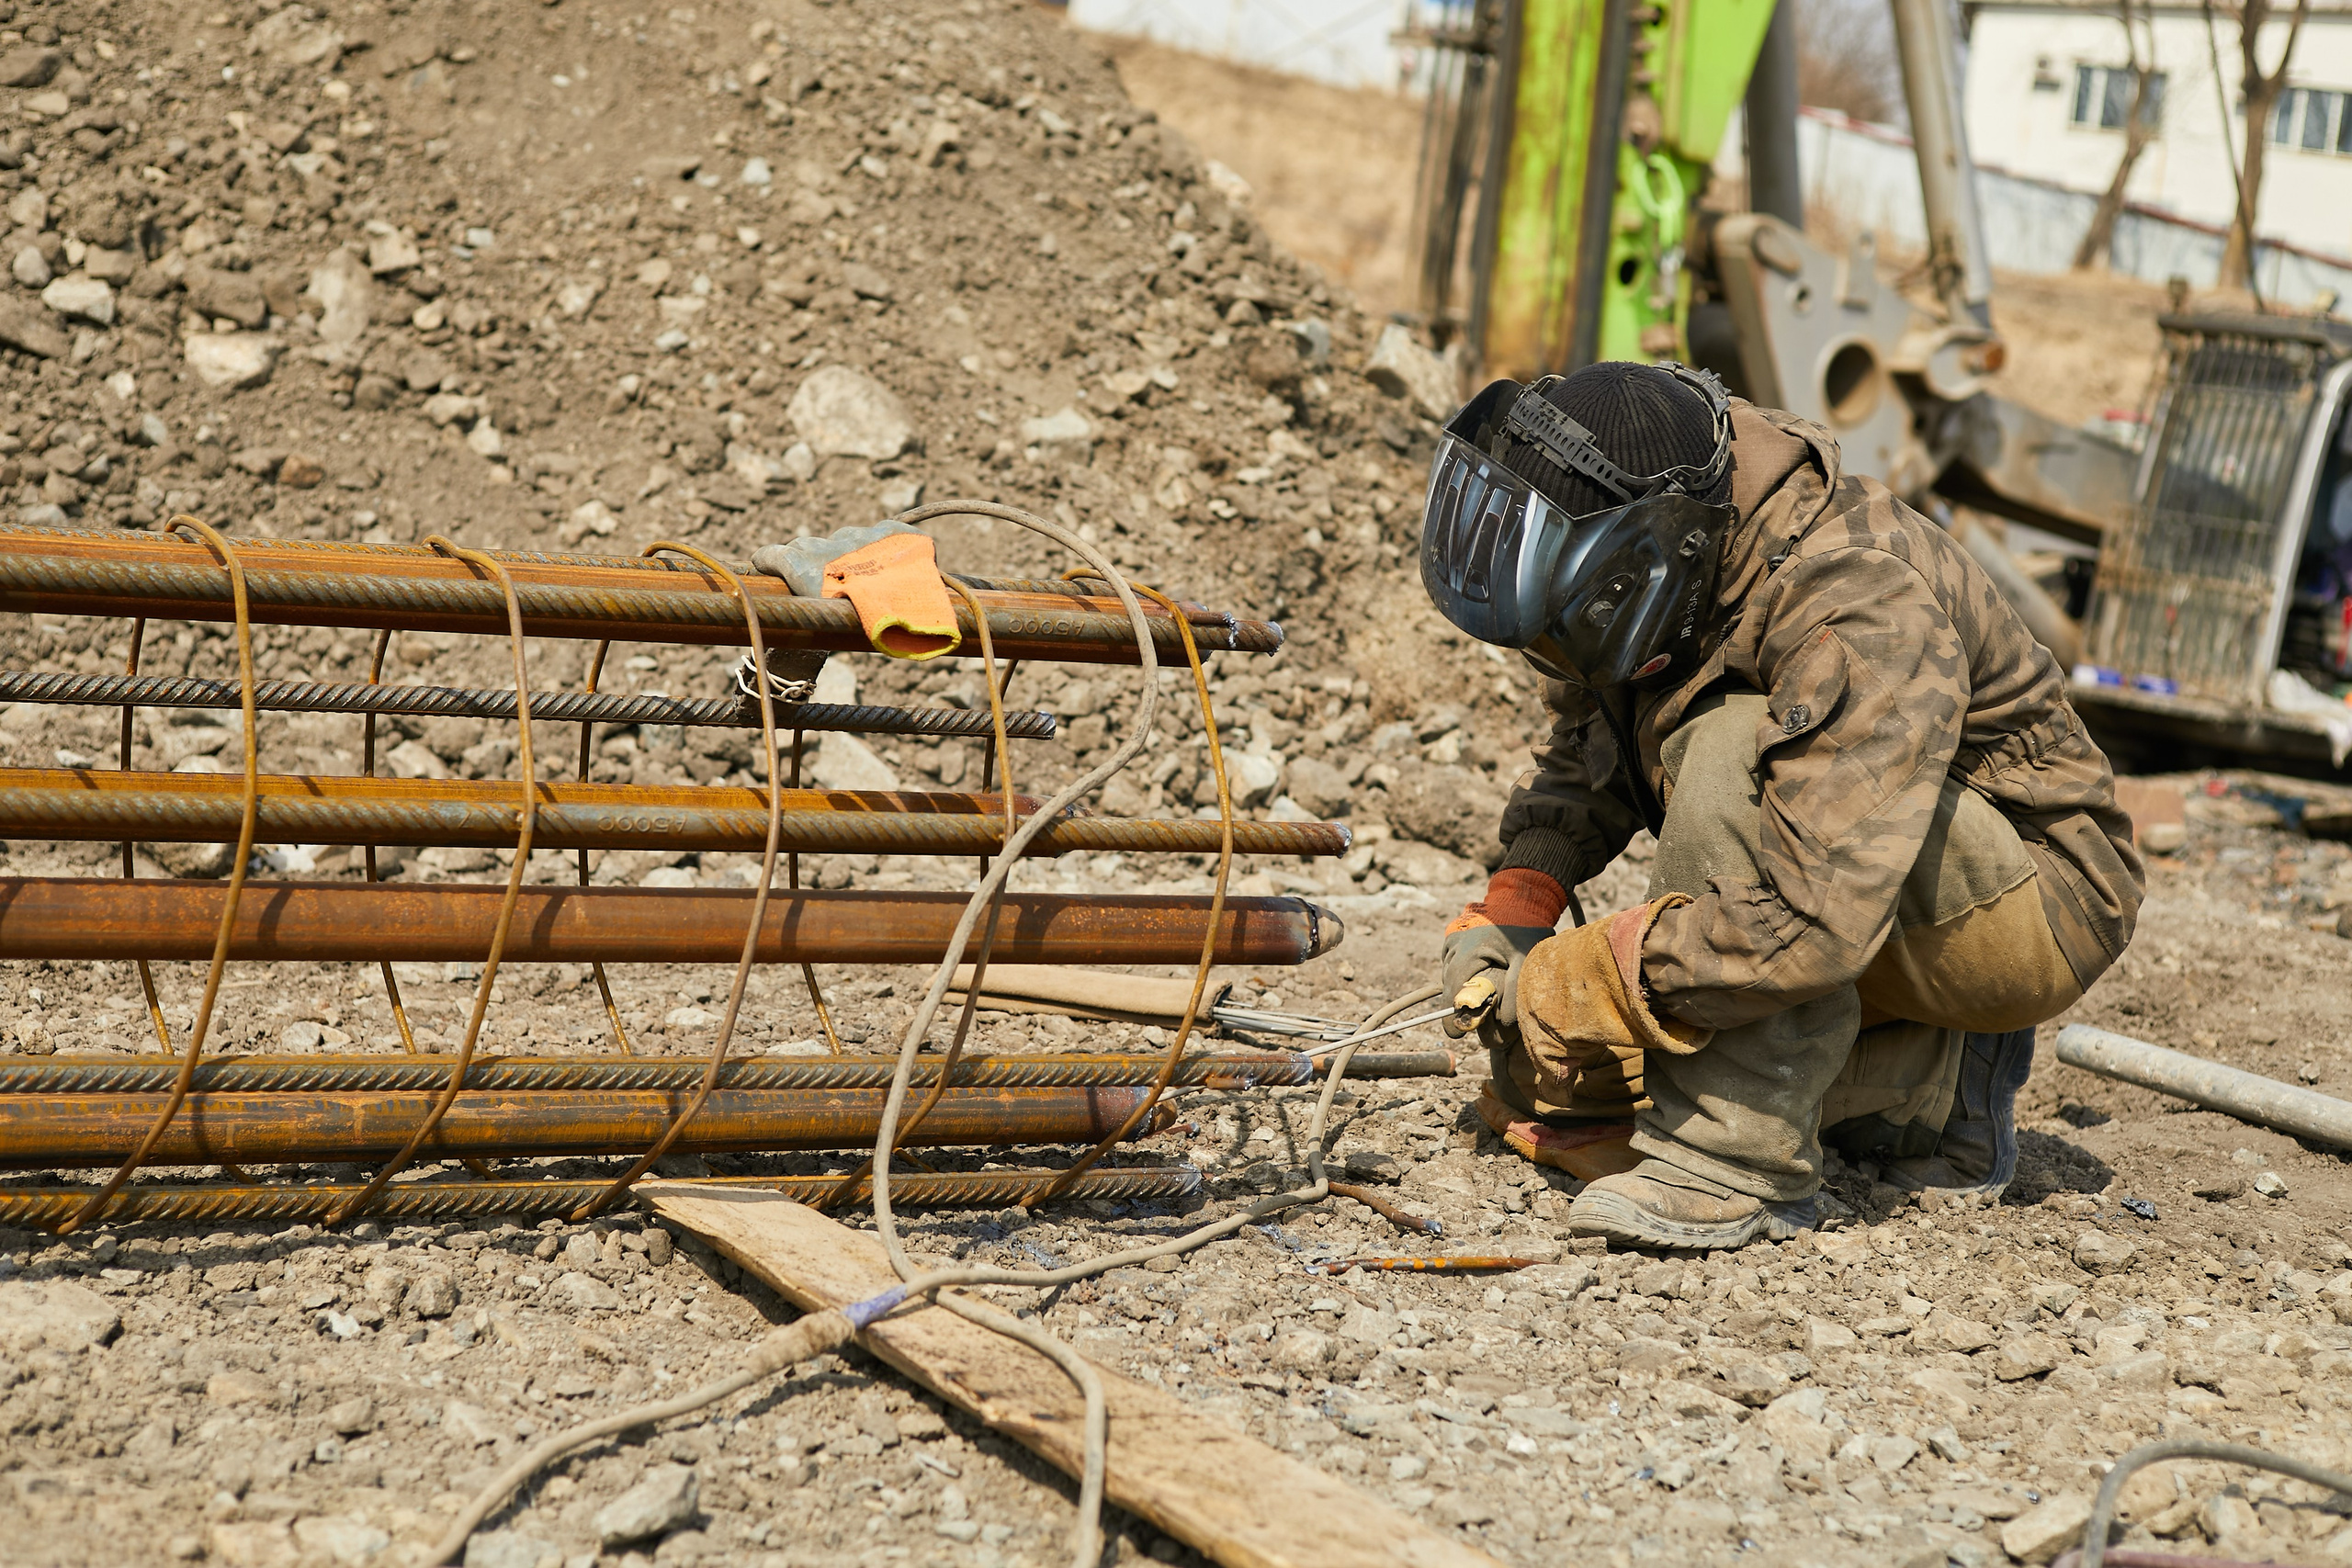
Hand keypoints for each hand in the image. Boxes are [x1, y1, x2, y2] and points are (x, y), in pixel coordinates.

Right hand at [1438, 868, 1569, 1037]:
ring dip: (1464, 990)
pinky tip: (1483, 975)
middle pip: (1450, 987)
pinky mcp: (1453, 941)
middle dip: (1463, 1005)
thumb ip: (1515, 993)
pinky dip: (1465, 976)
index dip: (1453, 1016)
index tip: (1458, 1034)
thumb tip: (1502, 1024)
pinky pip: (1453, 966)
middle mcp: (1453, 947)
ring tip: (1487, 993)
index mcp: (1467, 952)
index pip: (1453, 992)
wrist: (1520, 901)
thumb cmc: (1525, 932)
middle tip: (1482, 1019)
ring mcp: (1451, 942)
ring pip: (1450, 977)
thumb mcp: (1526, 962)